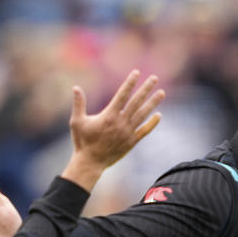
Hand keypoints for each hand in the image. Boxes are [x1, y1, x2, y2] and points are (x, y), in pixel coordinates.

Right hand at [61, 70, 163, 189]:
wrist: (90, 163)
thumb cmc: (82, 142)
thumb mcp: (77, 121)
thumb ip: (78, 104)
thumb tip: (75, 87)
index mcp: (108, 115)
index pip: (122, 95)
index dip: (130, 83)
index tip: (137, 73)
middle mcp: (120, 122)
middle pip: (136, 102)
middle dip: (146, 89)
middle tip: (155, 78)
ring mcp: (127, 132)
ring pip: (143, 114)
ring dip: (152, 103)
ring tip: (162, 93)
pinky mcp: (131, 142)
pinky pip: (144, 131)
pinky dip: (152, 123)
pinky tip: (159, 115)